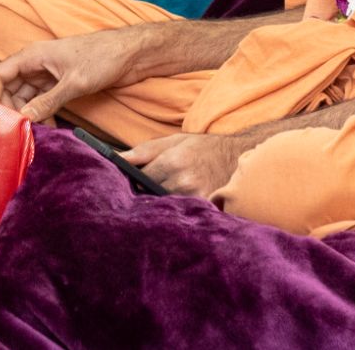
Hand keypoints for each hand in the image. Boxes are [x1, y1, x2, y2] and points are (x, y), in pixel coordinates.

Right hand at [0, 31, 138, 122]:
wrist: (131, 53)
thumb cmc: (103, 57)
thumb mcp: (74, 82)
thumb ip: (48, 101)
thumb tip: (24, 118)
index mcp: (33, 56)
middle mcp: (36, 64)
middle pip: (10, 89)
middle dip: (12, 110)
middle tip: (19, 131)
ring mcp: (48, 74)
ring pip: (26, 97)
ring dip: (28, 115)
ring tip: (36, 132)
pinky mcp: (60, 83)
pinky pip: (42, 101)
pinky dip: (42, 114)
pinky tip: (51, 126)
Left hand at [123, 132, 252, 199]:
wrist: (237, 157)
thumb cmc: (203, 148)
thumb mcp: (173, 141)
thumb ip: (143, 151)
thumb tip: (116, 158)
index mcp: (173, 161)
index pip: (139, 179)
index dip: (133, 181)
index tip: (131, 182)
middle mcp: (184, 181)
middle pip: (150, 195)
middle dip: (145, 193)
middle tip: (145, 191)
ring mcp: (195, 198)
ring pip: (164, 206)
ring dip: (160, 204)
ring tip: (164, 196)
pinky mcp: (204, 209)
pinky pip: (181, 214)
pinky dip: (176, 211)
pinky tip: (176, 207)